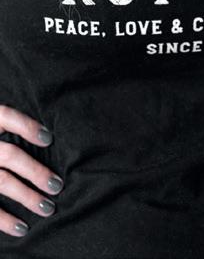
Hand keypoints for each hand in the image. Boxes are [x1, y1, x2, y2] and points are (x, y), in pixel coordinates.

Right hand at [0, 105, 62, 238]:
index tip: (48, 139)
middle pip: (10, 155)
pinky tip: (22, 228)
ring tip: (48, 208)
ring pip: (2, 182)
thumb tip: (45, 138)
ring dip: (28, 197)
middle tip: (57, 185)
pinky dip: (5, 221)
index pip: (6, 117)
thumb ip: (6, 129)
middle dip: (36, 171)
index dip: (27, 126)